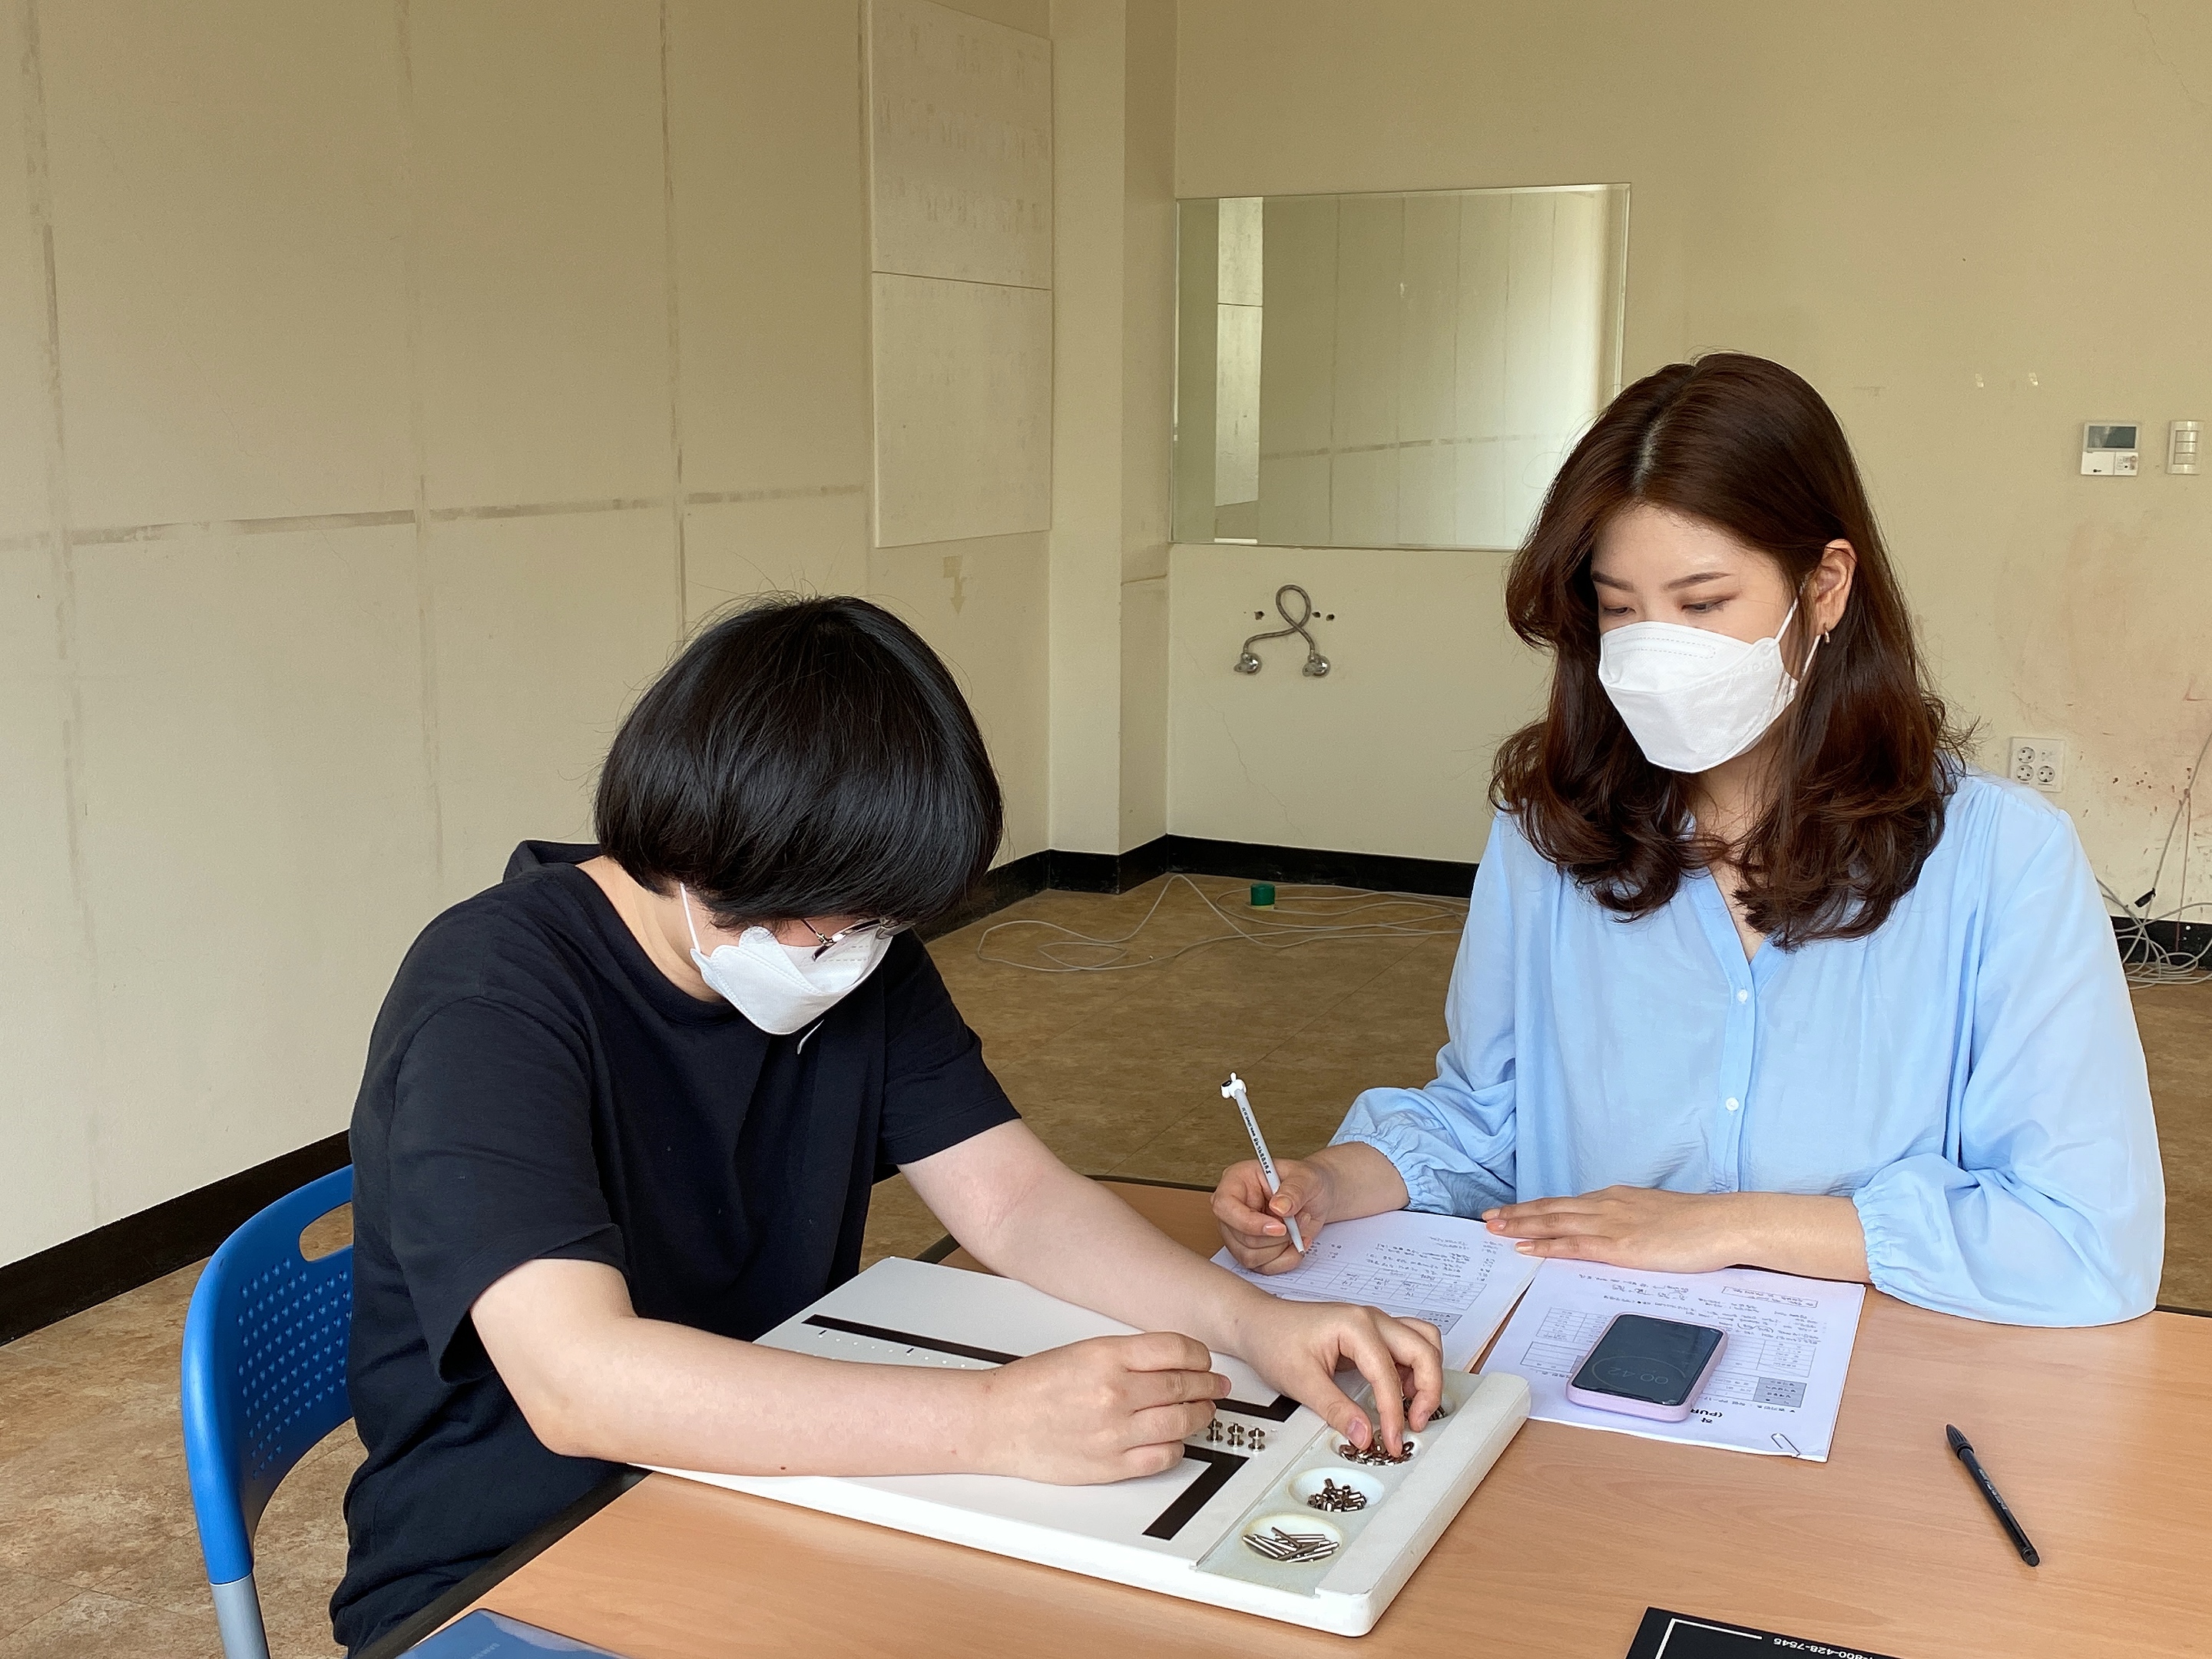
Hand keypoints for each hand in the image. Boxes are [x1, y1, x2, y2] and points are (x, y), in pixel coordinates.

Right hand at [979, 1333, 1227, 1483]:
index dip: (1200, 1355)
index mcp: (1107, 1355)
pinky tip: (1175, 1440)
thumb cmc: (1032, 1386)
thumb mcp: (1081, 1351)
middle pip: (1185, 1385)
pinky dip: (1177, 1448)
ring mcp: (1114, 1431)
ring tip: (1203, 1412)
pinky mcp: (1110, 1465)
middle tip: (1217, 1386)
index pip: (1177, 1349)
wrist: (997, 1421)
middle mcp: (1114, 1392)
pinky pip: (1162, 1457)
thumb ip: (1127, 1356)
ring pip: (1181, 1422)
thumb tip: (1170, 1363)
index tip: (1204, 1360)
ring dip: (1200, 1416)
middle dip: (1208, 1386)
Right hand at [1213, 1157, 1332, 1273]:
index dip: (1249, 1222)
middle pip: (1241, 1237)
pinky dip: (1286, 1259)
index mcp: (1236, 1181)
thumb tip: (1278, 1207)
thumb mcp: (1306, 1178)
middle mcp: (1233, 1208)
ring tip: (1298, 1228)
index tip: (1280, 1226)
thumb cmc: (1306, 1181)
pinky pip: (1263, 1267)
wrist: (1317, 1196)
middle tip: (1299, 1220)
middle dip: (1276, 1236)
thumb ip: (1293, 1191)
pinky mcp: (1251, 1250)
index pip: (1225, 1207)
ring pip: (1250, 1256)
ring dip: (1281, 1248)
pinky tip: (1297, 1243)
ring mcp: (1239, 1232)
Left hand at [1233, 1298, 1443, 1457]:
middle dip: (1429, 1390)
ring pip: (1423, 1342)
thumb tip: (1363, 1435)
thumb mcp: (1300, 1381)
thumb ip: (1336, 1409)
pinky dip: (1414, 1371)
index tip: (1390, 1440)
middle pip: (1424, 1349)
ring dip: (1426, 1375)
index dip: (1393, 1413)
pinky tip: (1400, 1394)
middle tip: (1415, 1424)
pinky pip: (1408, 1347)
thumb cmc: (1274, 1340)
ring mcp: (1374, 1324)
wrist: (1257, 1322)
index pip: (1388, 1374)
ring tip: (1413, 1409)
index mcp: (1355, 1325)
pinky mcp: (1372, 1334)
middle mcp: (1372, 1319)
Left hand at [1483, 1185, 1748, 1271]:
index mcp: (1616, 1198)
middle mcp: (1607, 1205)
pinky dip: (1546, 1246)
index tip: (1510, 1211)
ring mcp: (1612, 1224)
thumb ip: (1632, 1220)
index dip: (1535, 1207)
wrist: (1724, 1223)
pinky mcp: (1620, 1245)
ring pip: (1555, 1222)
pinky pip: (1574, 1245)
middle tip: (1487, 1219)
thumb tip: (1619, 1231)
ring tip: (1495, 1231)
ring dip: (1522, 1227)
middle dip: (1517, 1214)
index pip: (1566, 1203)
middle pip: (1552, 1208)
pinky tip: (1526, 1249)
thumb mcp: (1657, 1216)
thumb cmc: (1699, 1224)